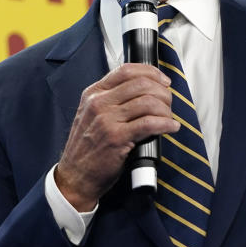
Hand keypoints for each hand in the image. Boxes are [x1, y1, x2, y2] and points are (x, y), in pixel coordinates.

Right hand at [55, 63, 180, 210]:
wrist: (75, 176)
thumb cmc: (87, 148)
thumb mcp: (92, 115)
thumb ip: (112, 100)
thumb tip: (145, 90)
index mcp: (93, 94)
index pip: (126, 70)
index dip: (151, 72)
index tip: (163, 81)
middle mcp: (98, 103)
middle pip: (141, 84)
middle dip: (162, 92)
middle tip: (169, 103)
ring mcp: (106, 120)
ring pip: (148, 102)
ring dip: (166, 110)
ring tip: (169, 118)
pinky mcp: (116, 138)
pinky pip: (149, 123)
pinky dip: (165, 124)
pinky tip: (170, 127)